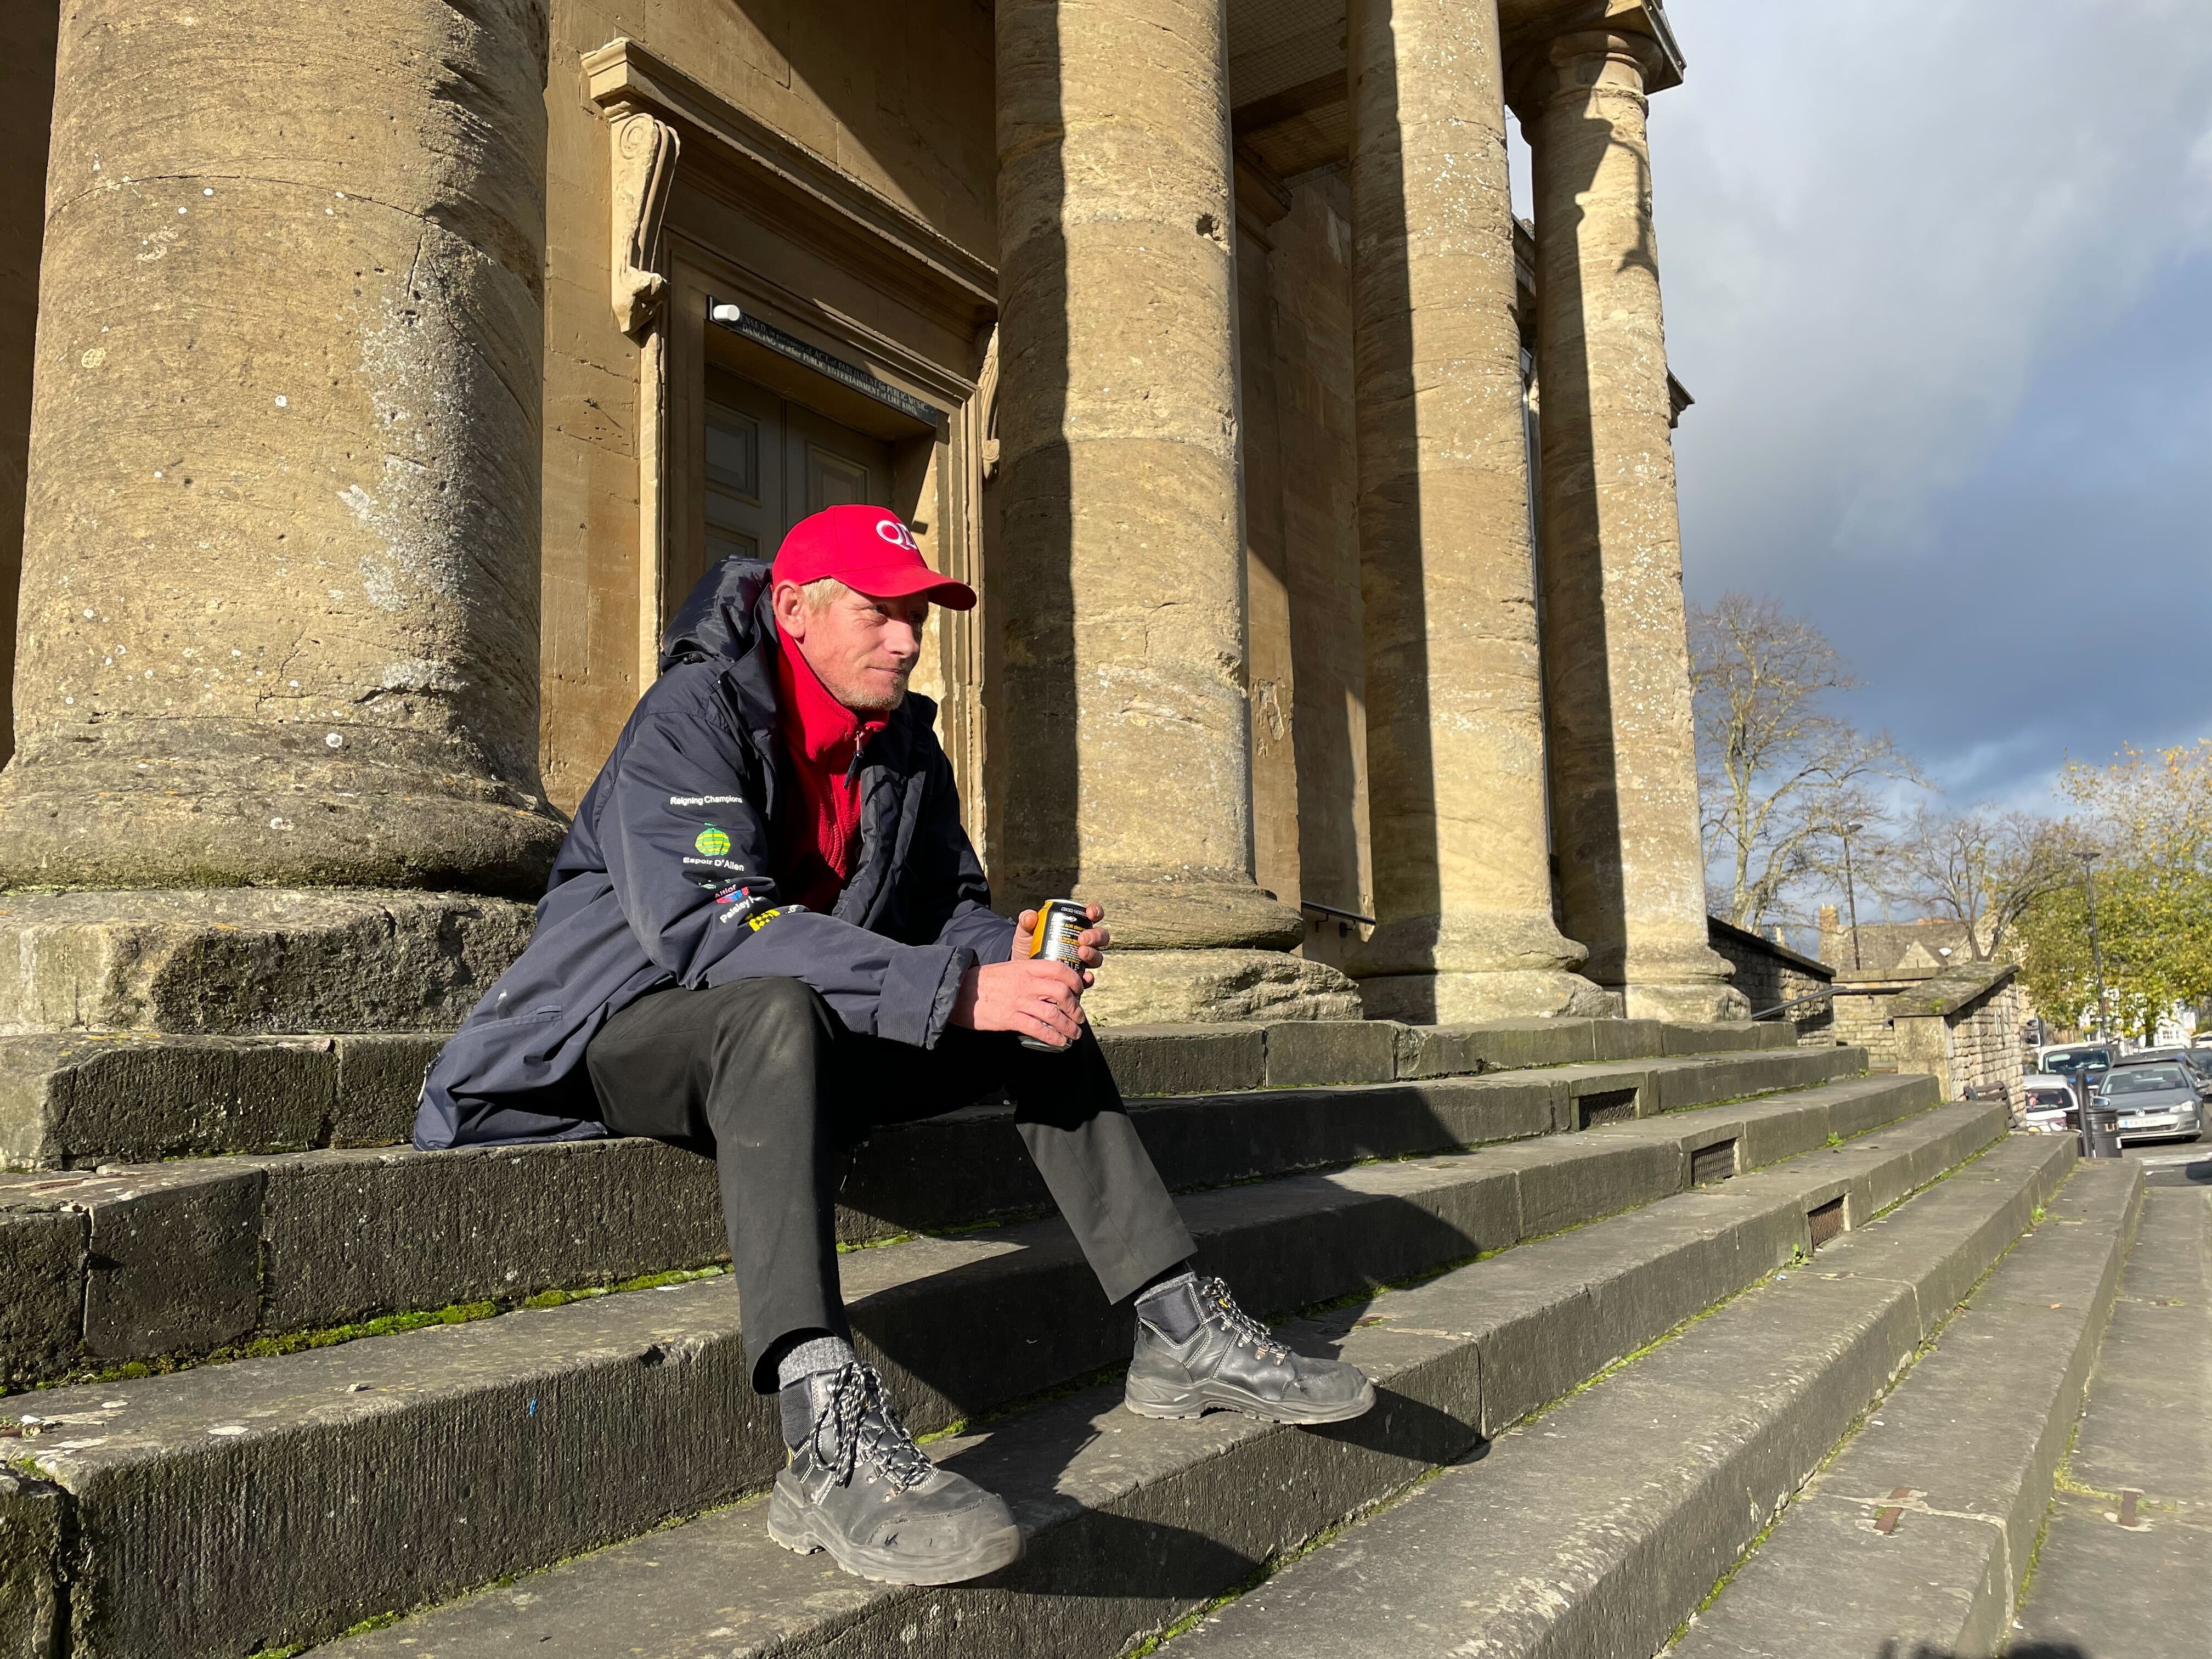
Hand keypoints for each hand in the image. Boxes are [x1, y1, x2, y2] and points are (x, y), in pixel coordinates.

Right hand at [950, 957, 1088, 1047]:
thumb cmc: (984, 981)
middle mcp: (1026, 983)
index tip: (1079, 991)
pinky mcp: (1010, 1018)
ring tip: (1074, 1033)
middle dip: (1076, 1007)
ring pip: (1053, 1013)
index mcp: (1026, 967)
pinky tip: (1059, 1042)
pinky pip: (1038, 1028)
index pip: (1059, 969)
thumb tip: (1048, 984)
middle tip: (1079, 1017)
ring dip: (1068, 1026)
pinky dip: (1053, 1037)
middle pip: (1062, 992)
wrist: (959, 991)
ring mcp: (1018, 1001)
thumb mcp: (1010, 968)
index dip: (1074, 981)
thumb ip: (1029, 974)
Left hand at [1011, 902, 1110, 974]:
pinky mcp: (1078, 978)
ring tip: (1081, 953)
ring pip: (1098, 957)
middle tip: (1082, 938)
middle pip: (1100, 937)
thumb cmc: (1027, 946)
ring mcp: (1082, 961)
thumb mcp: (1025, 932)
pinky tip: (1084, 976)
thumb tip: (1031, 916)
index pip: (1092, 915)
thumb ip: (1026, 921)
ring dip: (1093, 954)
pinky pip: (1089, 979)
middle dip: (1095, 936)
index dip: (1096, 912)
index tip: (1090, 913)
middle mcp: (1083, 943)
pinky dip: (1089, 978)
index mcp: (1074, 926)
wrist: (1023, 971)